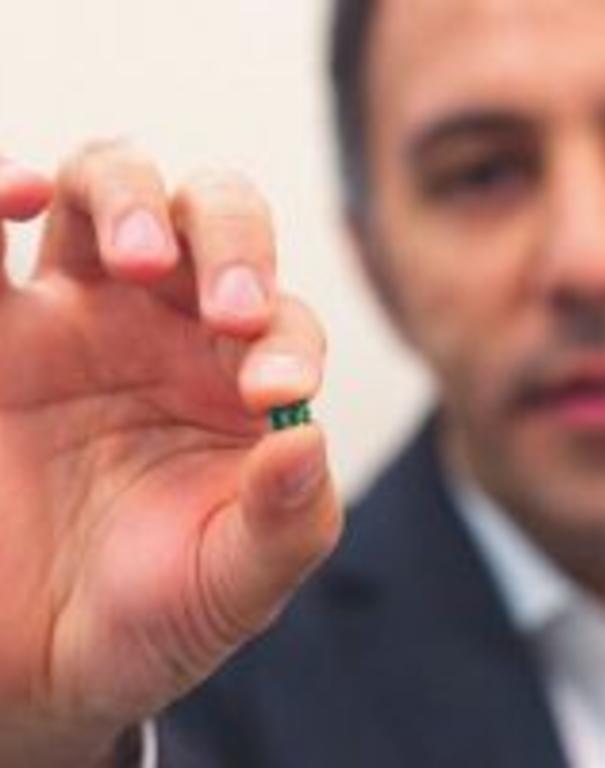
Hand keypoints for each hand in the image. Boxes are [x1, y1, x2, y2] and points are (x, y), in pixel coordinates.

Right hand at [0, 144, 340, 765]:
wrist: (46, 661)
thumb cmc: (158, 611)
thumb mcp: (235, 581)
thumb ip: (286, 519)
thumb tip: (309, 440)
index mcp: (239, 378)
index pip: (283, 321)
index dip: (288, 343)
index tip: (275, 395)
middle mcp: (169, 329)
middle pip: (211, 217)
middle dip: (230, 241)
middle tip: (227, 310)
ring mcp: (78, 316)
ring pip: (109, 189)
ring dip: (128, 196)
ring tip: (140, 256)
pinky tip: (12, 196)